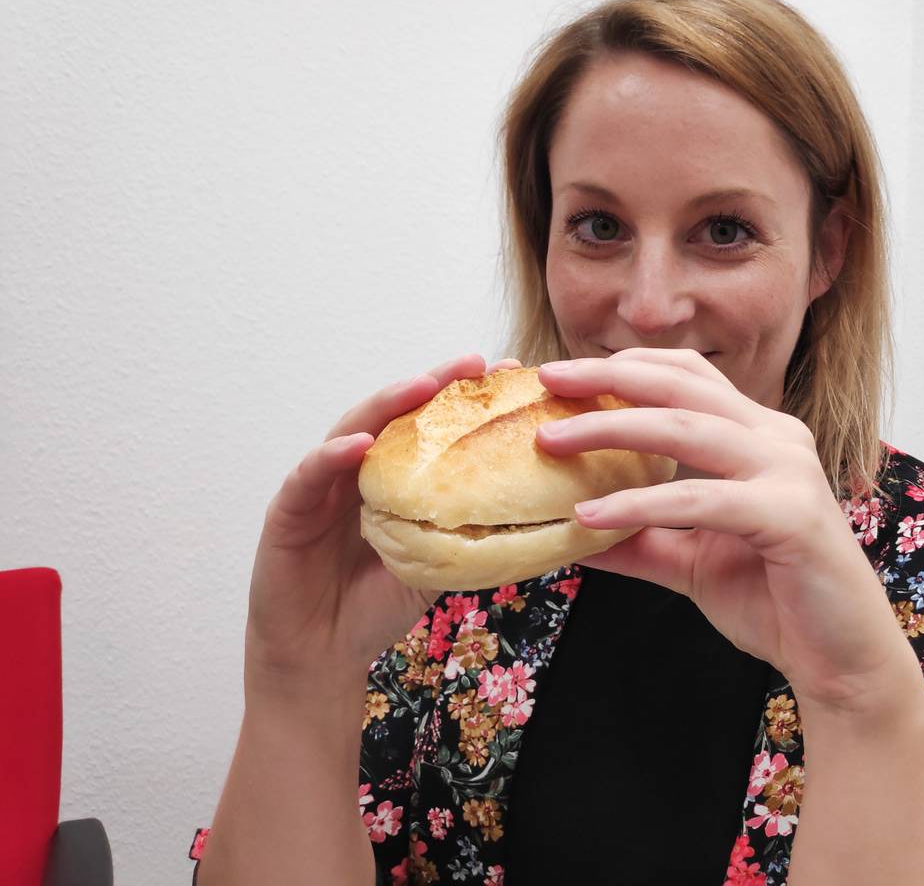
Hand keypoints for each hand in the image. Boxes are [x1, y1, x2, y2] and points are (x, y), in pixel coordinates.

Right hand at [244, 354, 522, 694]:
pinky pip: (310, 476)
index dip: (465, 399)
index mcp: (393, 480)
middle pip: (395, 414)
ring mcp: (321, 487)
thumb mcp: (437, 568)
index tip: (509, 372)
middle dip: (433, 383)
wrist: (322, 656)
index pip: (430, 427)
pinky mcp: (287, 511)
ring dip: (387, 403)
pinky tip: (361, 443)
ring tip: (423, 384)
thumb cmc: (376, 608)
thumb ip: (469, 537)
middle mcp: (357, 472)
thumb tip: (539, 520)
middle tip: (474, 364)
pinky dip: (332, 455)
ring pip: (352, 430)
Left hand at [534, 349, 917, 716]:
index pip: (686, 376)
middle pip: (681, 385)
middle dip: (607, 377)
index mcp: (759, 436)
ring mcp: (789, 472)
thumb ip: (638, 538)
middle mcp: (777, 438)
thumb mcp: (689, 561)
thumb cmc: (775, 601)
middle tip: (546, 381)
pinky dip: (641, 503)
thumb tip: (568, 529)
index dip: (625, 366)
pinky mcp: (790, 515)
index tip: (561, 377)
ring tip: (552, 440)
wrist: (842, 660)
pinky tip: (591, 516)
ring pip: (686, 429)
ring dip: (611, 429)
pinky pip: (701, 498)